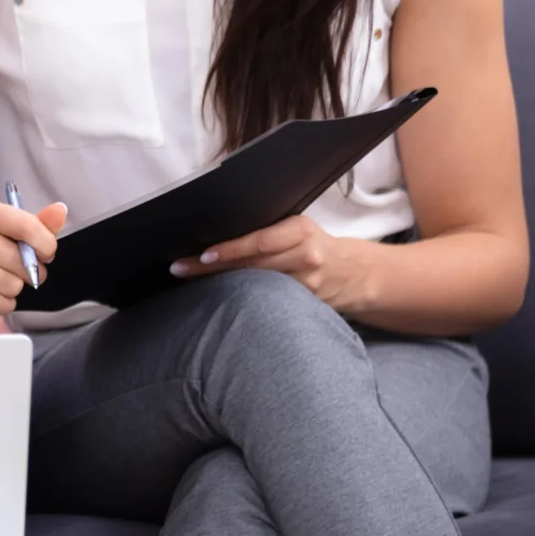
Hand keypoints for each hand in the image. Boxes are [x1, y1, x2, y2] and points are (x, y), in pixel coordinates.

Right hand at [0, 198, 66, 316]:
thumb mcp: (18, 229)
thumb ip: (42, 223)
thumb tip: (60, 210)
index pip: (25, 226)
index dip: (45, 244)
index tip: (47, 254)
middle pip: (19, 261)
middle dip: (32, 272)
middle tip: (26, 272)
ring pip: (9, 285)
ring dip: (16, 289)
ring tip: (8, 283)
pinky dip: (4, 305)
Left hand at [172, 214, 374, 311]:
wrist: (354, 273)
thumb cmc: (315, 245)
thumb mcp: (297, 229)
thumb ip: (268, 231)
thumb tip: (219, 230)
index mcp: (301, 231)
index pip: (259, 240)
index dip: (231, 249)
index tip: (204, 254)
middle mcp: (305, 257)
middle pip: (252, 265)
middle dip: (212, 268)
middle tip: (180, 268)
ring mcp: (307, 285)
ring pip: (257, 286)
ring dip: (221, 286)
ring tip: (190, 282)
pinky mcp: (306, 306)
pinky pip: (268, 304)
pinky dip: (242, 301)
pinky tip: (220, 302)